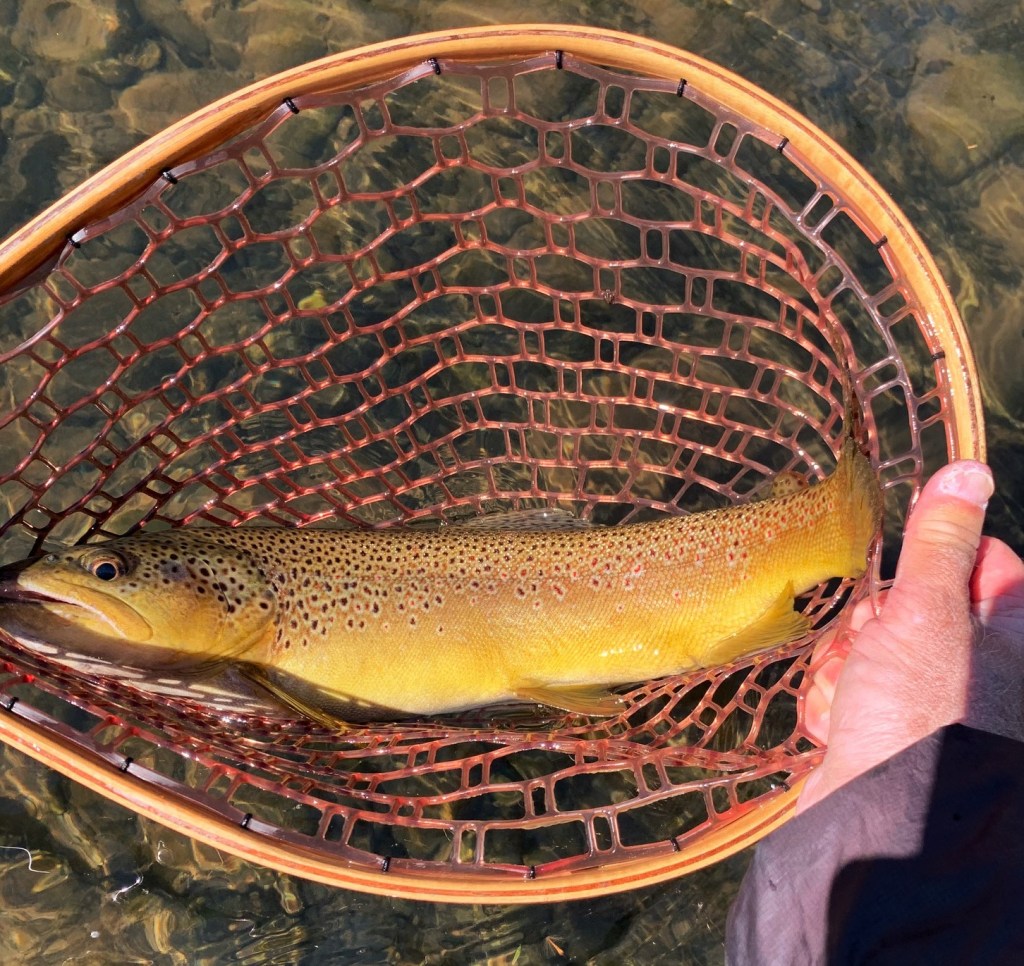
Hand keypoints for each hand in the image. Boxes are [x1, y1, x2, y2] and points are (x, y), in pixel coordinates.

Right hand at [798, 461, 1023, 811]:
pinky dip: (835, 700)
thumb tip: (969, 471)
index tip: (906, 589)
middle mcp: (973, 667)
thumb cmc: (918, 713)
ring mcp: (923, 701)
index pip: (973, 561)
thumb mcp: (929, 611)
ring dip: (847, 665)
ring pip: (869, 643)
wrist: (878, 821)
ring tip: (853, 697)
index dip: (930, 566)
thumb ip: (943, 540)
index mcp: (1007, 633)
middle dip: (873, 624)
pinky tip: (840, 725)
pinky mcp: (880, 729)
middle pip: (908, 601)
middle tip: (873, 650)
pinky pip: (848, 687)